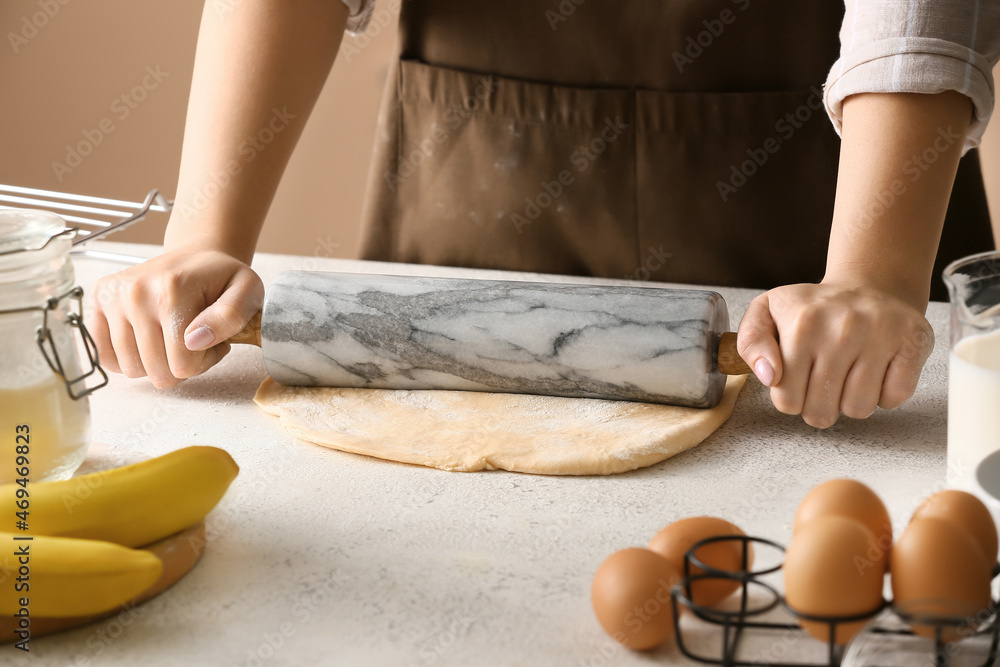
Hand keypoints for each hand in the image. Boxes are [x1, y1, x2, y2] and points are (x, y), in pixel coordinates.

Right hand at [86, 249, 263, 388]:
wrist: (194, 257)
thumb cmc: (221, 278)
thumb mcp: (246, 290)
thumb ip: (231, 316)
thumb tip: (196, 341)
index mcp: (173, 290)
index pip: (183, 364)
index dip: (203, 361)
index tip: (211, 340)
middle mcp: (136, 292)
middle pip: (156, 371)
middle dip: (180, 364)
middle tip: (193, 340)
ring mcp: (113, 296)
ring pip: (131, 369)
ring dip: (155, 363)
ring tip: (172, 337)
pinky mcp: (98, 301)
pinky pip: (104, 356)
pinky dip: (127, 358)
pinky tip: (147, 341)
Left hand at [735, 282, 933, 427]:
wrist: (868, 285)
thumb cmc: (812, 308)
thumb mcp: (766, 313)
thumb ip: (751, 343)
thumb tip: (769, 375)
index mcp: (802, 324)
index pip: (787, 400)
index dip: (790, 398)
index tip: (796, 379)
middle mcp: (843, 328)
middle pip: (822, 412)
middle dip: (818, 406)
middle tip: (822, 381)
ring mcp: (882, 335)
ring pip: (859, 409)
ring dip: (851, 402)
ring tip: (848, 374)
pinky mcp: (914, 342)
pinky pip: (895, 397)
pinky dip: (885, 394)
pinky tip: (876, 371)